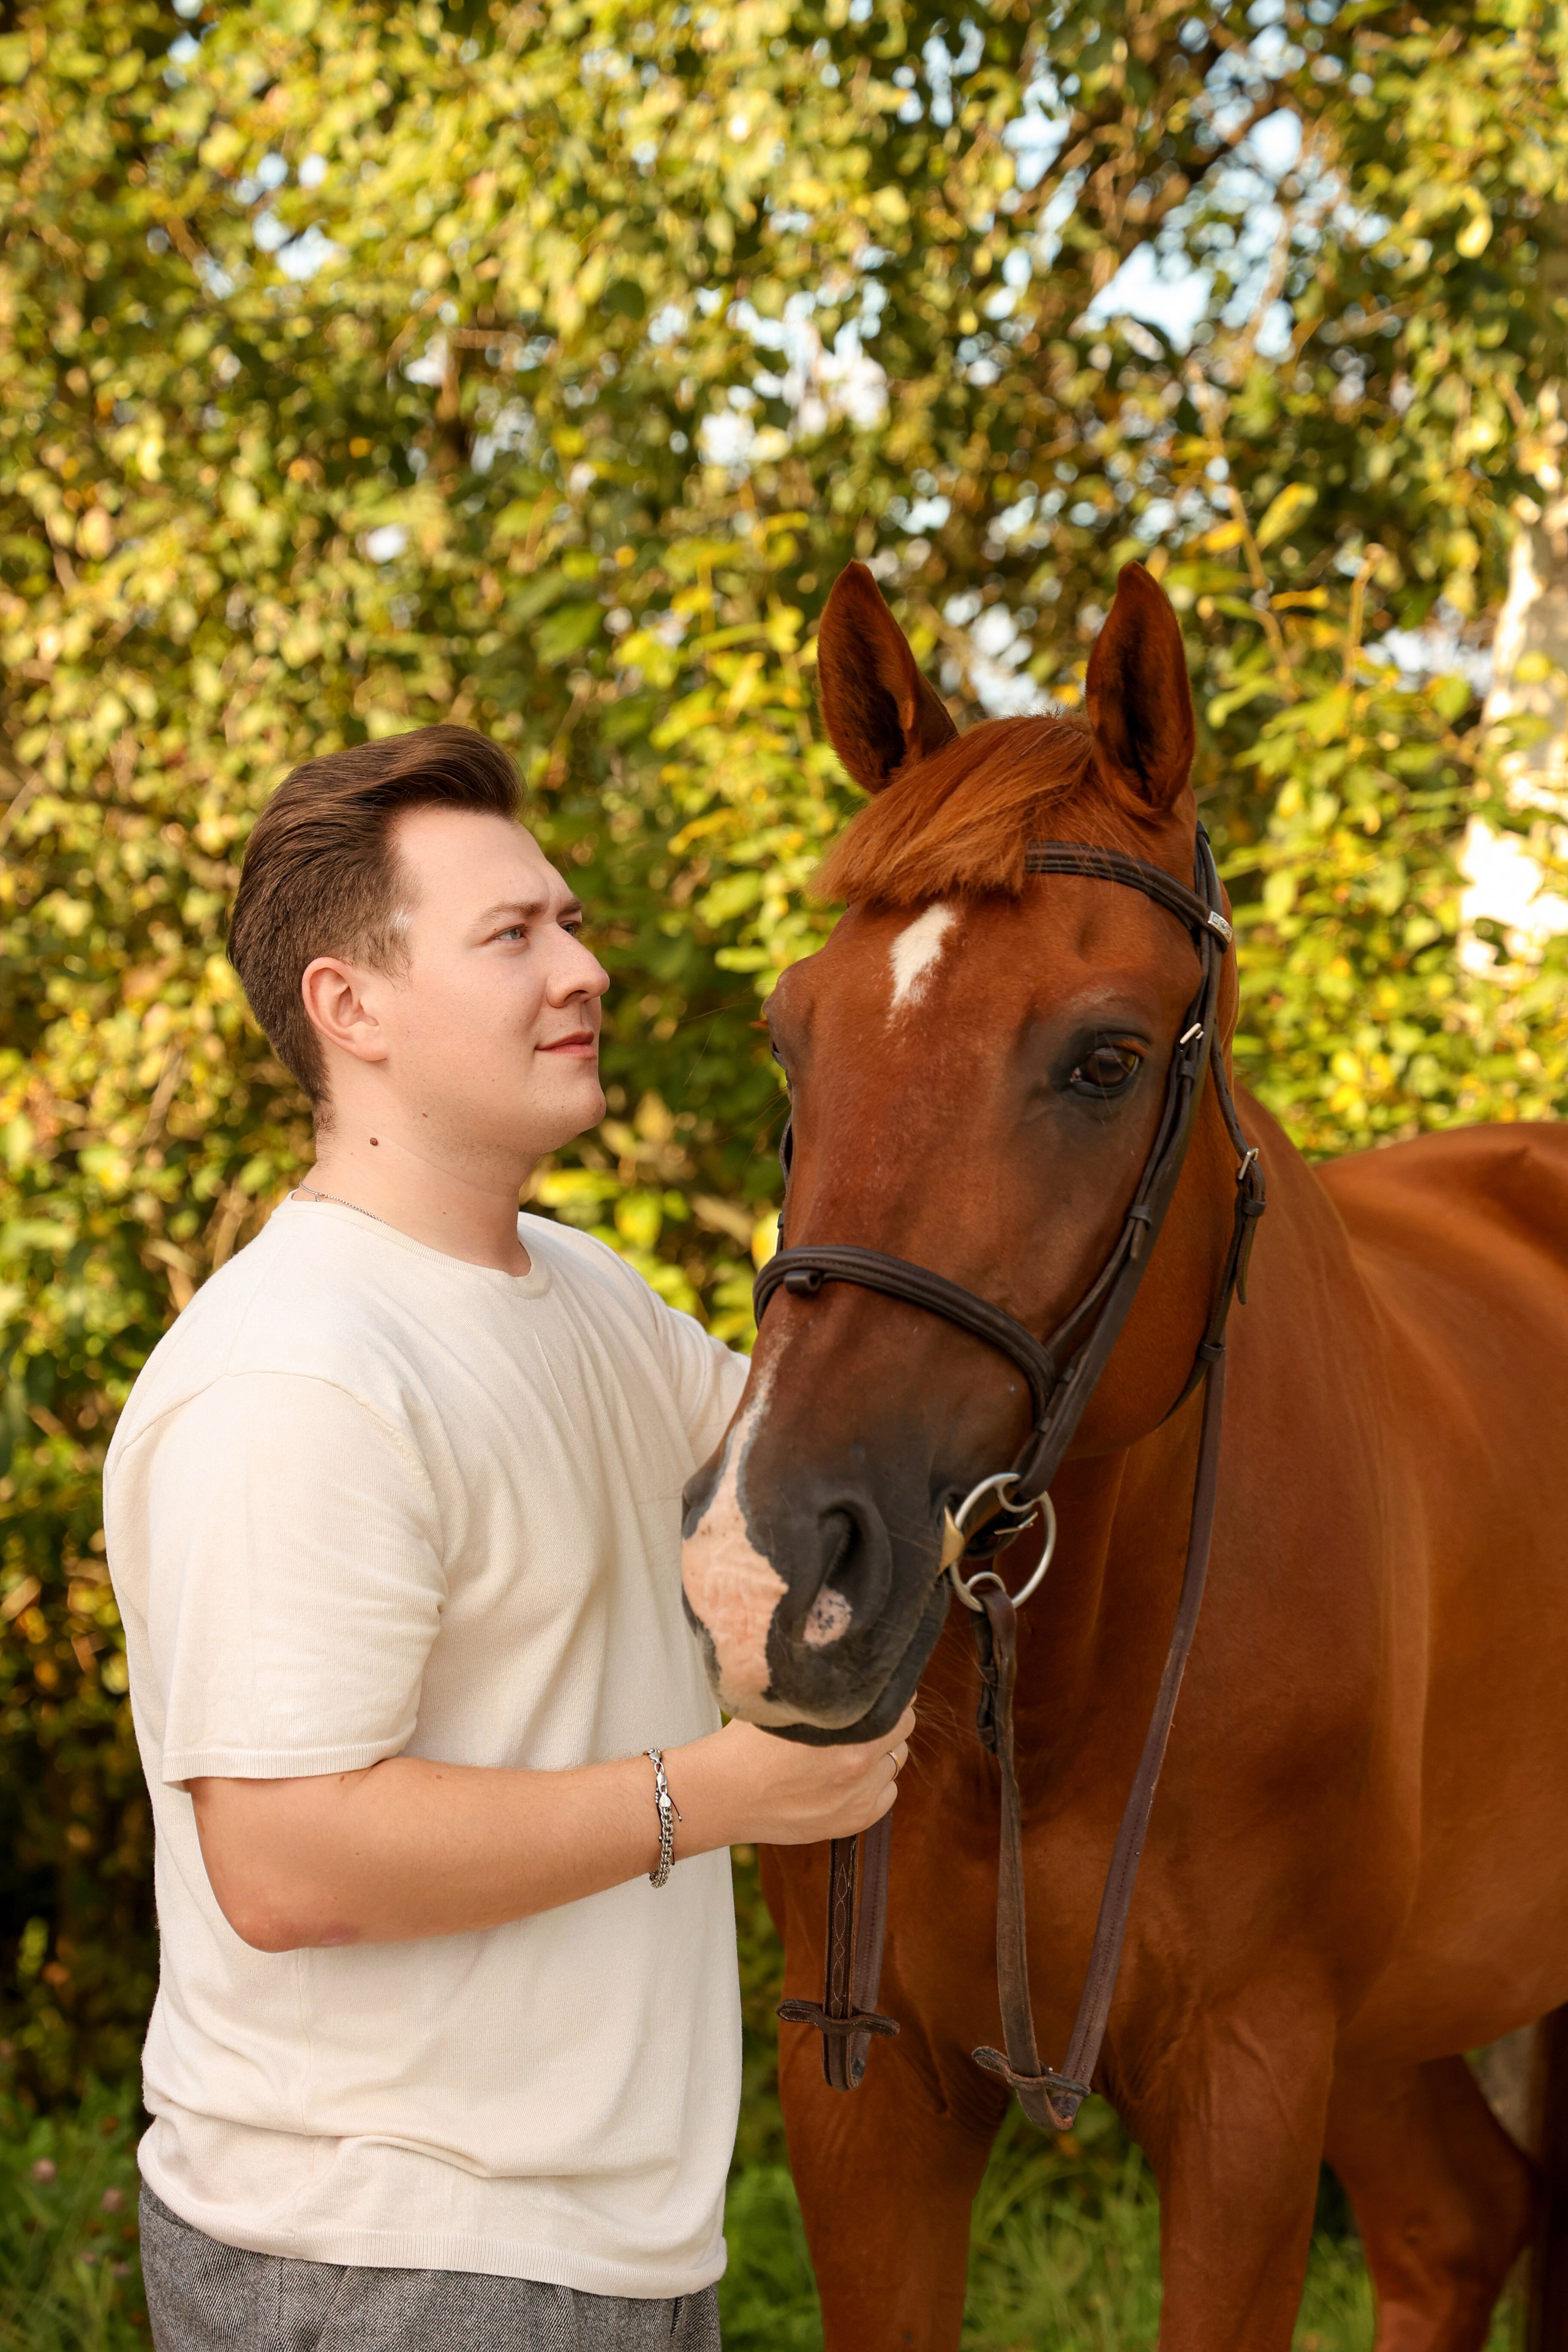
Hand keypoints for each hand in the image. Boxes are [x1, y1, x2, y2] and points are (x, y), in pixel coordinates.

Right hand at [669, 1707, 914, 1854]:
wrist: (721, 1795)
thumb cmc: (745, 1743)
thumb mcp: (785, 1701)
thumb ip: (823, 1687)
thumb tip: (852, 1668)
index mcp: (847, 1728)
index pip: (899, 1701)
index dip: (887, 1691)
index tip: (874, 1688)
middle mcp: (860, 1763)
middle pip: (903, 1730)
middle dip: (888, 1720)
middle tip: (862, 1717)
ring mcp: (859, 1796)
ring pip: (895, 1762)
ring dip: (881, 1752)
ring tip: (848, 1749)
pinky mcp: (854, 1822)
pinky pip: (887, 1794)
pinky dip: (874, 1784)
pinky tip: (845, 1777)